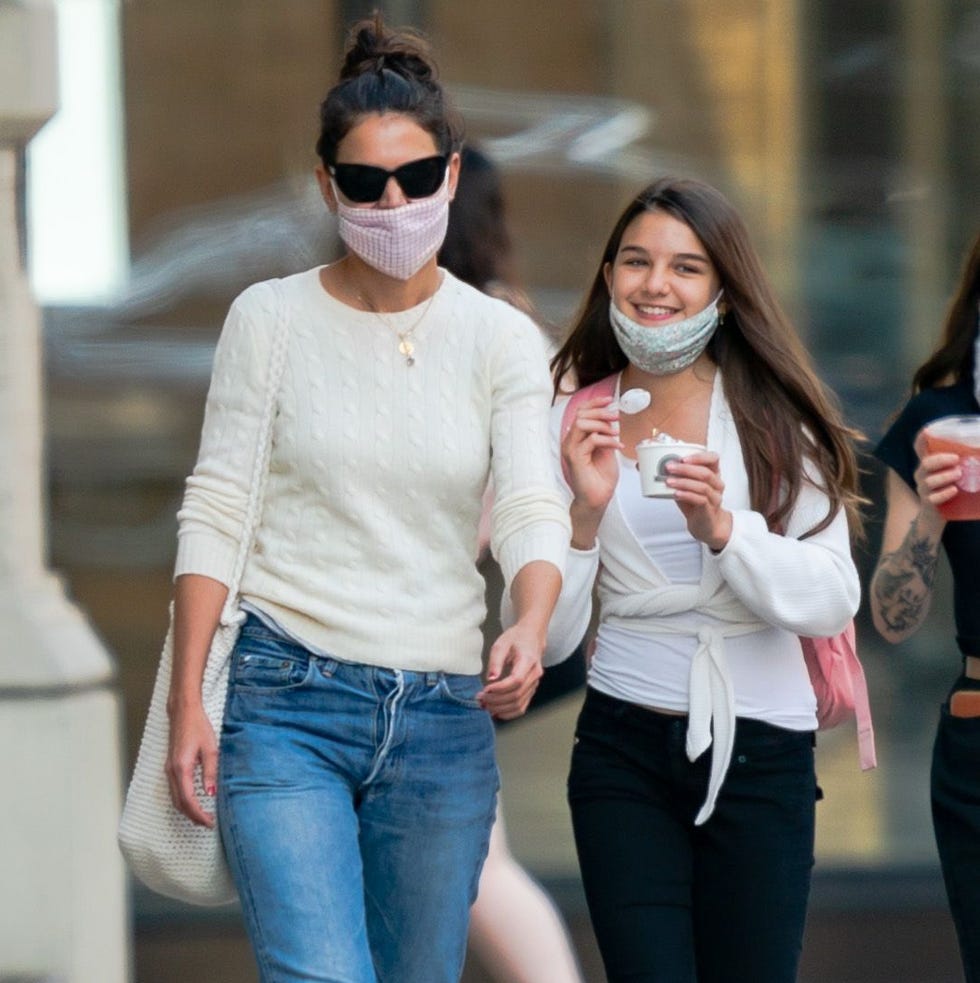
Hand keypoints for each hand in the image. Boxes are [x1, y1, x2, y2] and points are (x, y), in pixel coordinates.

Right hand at [165, 701, 218, 827]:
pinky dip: (183, 801)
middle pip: (179, 803)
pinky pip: (174, 790)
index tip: (209, 822)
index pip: (188, 800)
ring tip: (202, 816)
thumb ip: (210, 772)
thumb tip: (210, 794)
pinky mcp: (170, 767)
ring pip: (175, 798)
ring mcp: (168, 770)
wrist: (183, 712)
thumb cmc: (198, 727)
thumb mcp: (210, 749)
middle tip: (207, 823)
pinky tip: (194, 802)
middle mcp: (171, 772)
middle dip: (192, 816)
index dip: (198, 814)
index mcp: (181, 768)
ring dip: (187, 810)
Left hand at [479, 622, 544, 719]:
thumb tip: (491, 678)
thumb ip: (496, 661)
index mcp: (528, 660)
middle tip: (480, 699)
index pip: (516, 680)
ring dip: (500, 708)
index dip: (499, 688)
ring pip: (519, 704)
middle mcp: (535, 674)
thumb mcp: (501, 644)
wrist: (532, 636)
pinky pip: (522, 707)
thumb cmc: (516, 638)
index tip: (485, 689)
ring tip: (485, 705)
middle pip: (517, 695)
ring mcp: (535, 684)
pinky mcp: (531, 690)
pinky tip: (496, 711)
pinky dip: (509, 713)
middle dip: (496, 700)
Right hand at [562, 396, 622, 544]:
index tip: (610, 400)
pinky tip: (618, 447)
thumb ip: (605, 434)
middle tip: (617, 418)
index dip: (594, 403)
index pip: (580, 412)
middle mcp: (570, 441)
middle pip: (581, 414)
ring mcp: (571, 449)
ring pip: (582, 424)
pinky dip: (607, 440)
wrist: (597, 498)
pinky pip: (591, 440)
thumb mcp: (606, 450)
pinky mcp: (576, 458)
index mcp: (576, 437)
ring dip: (602, 425)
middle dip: (601, 412)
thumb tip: (611, 418)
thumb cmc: (600, 477)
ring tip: (616, 433)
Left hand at [663, 450, 731, 549]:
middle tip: (669, 467)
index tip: (682, 457)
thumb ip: (669, 475)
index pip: (713, 458)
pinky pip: (700, 500)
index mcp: (713, 473)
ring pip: (702, 486)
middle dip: (685, 469)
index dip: (699, 456)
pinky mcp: (709, 509)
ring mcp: (715, 497)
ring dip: (683, 482)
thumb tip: (641, 465)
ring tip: (668, 481)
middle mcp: (717, 483)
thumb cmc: (693, 502)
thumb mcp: (682, 485)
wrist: (704, 524)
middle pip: (705, 472)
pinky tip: (676, 494)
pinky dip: (687, 495)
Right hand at [912, 430, 959, 524]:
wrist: (935, 518)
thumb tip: (978, 457)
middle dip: (940, 460)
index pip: (920, 448)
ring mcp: (924, 489)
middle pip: (925, 463)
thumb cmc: (949, 492)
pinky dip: (944, 493)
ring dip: (944, 476)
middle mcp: (923, 475)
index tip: (928, 429)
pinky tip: (954, 490)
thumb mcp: (952, 475)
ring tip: (959, 474)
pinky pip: (933, 498)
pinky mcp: (928, 503)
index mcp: (929, 464)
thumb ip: (962, 465)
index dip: (921, 438)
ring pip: (928, 481)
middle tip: (956, 459)